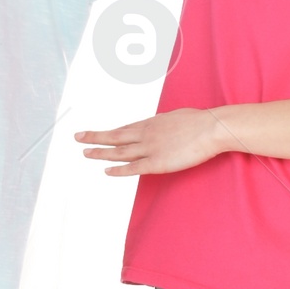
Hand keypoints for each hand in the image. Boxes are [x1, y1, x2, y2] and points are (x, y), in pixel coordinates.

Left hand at [76, 109, 228, 177]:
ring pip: (119, 151)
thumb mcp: (177, 117)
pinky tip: (106, 170)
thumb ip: (165, 124)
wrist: (212, 128)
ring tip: (85, 152)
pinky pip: (133, 167)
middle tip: (78, 137)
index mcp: (151, 122)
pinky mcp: (158, 162)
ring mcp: (150, 148)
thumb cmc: (200, 122)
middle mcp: (146, 134)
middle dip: (95, 137)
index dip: (109, 133)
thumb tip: (163, 126)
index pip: (125, 129)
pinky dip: (119, 169)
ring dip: (101, 152)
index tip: (96, 134)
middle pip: (115, 136)